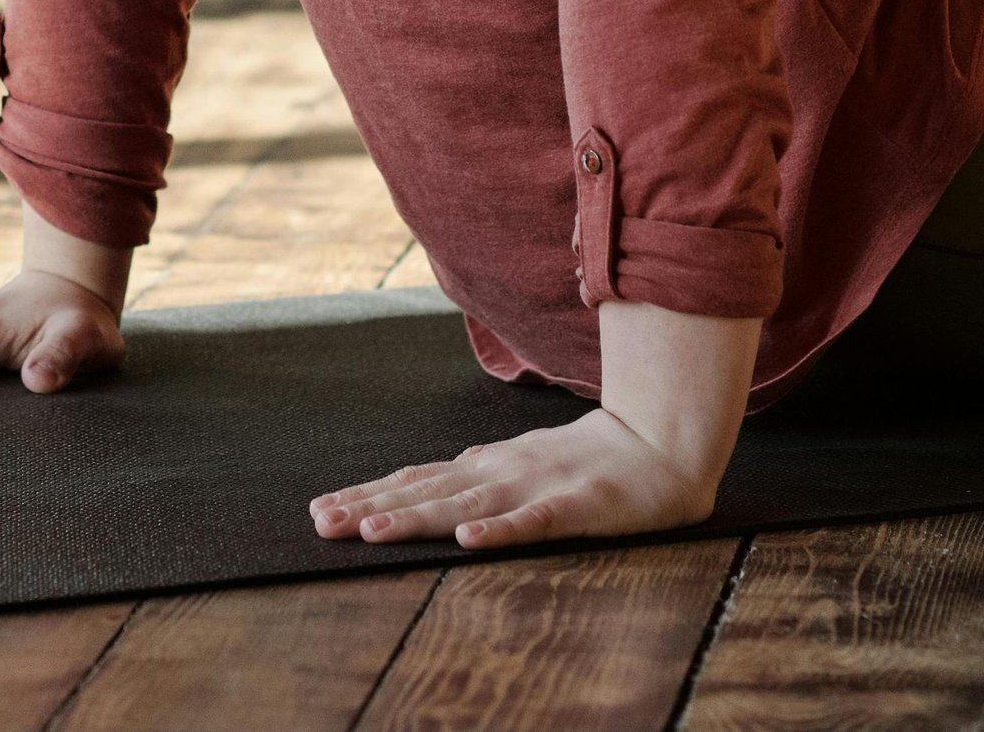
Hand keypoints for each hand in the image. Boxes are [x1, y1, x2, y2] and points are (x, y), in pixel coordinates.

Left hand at [309, 406, 721, 549]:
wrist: (661, 442)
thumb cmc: (588, 459)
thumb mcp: (522, 462)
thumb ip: (479, 473)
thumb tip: (428, 478)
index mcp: (487, 466)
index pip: (416, 480)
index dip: (368, 495)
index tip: (321, 510)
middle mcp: (501, 472)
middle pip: (427, 492)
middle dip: (371, 507)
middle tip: (322, 523)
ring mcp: (537, 486)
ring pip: (467, 506)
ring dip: (417, 518)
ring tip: (371, 530)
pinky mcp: (576, 505)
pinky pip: (534, 522)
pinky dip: (500, 531)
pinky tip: (469, 541)